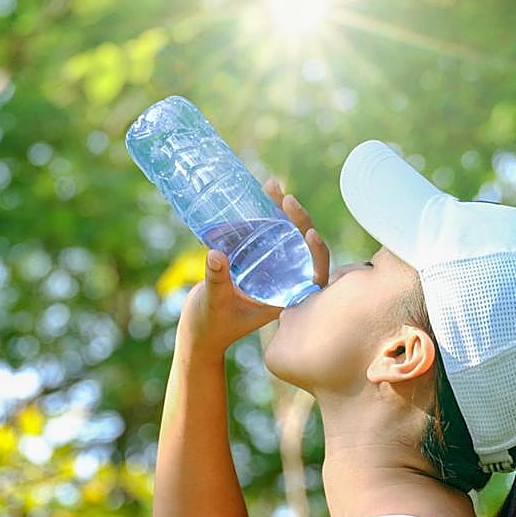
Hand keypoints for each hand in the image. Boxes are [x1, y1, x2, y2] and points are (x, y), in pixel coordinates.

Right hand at [178, 177, 330, 354]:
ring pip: (284, 237)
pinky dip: (260, 217)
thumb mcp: (214, 303)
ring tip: (270, 186)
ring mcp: (270, 270)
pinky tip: (255, 196)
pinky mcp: (253, 261)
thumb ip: (217, 281)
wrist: (198, 330)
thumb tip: (216, 254)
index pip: (314, 274)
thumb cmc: (210, 325)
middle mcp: (283, 282)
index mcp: (286, 298)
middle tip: (284, 197)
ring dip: (280, 211)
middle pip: (301, 248)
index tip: (310, 233)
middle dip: (297, 220)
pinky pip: (263, 236)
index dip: (317, 254)